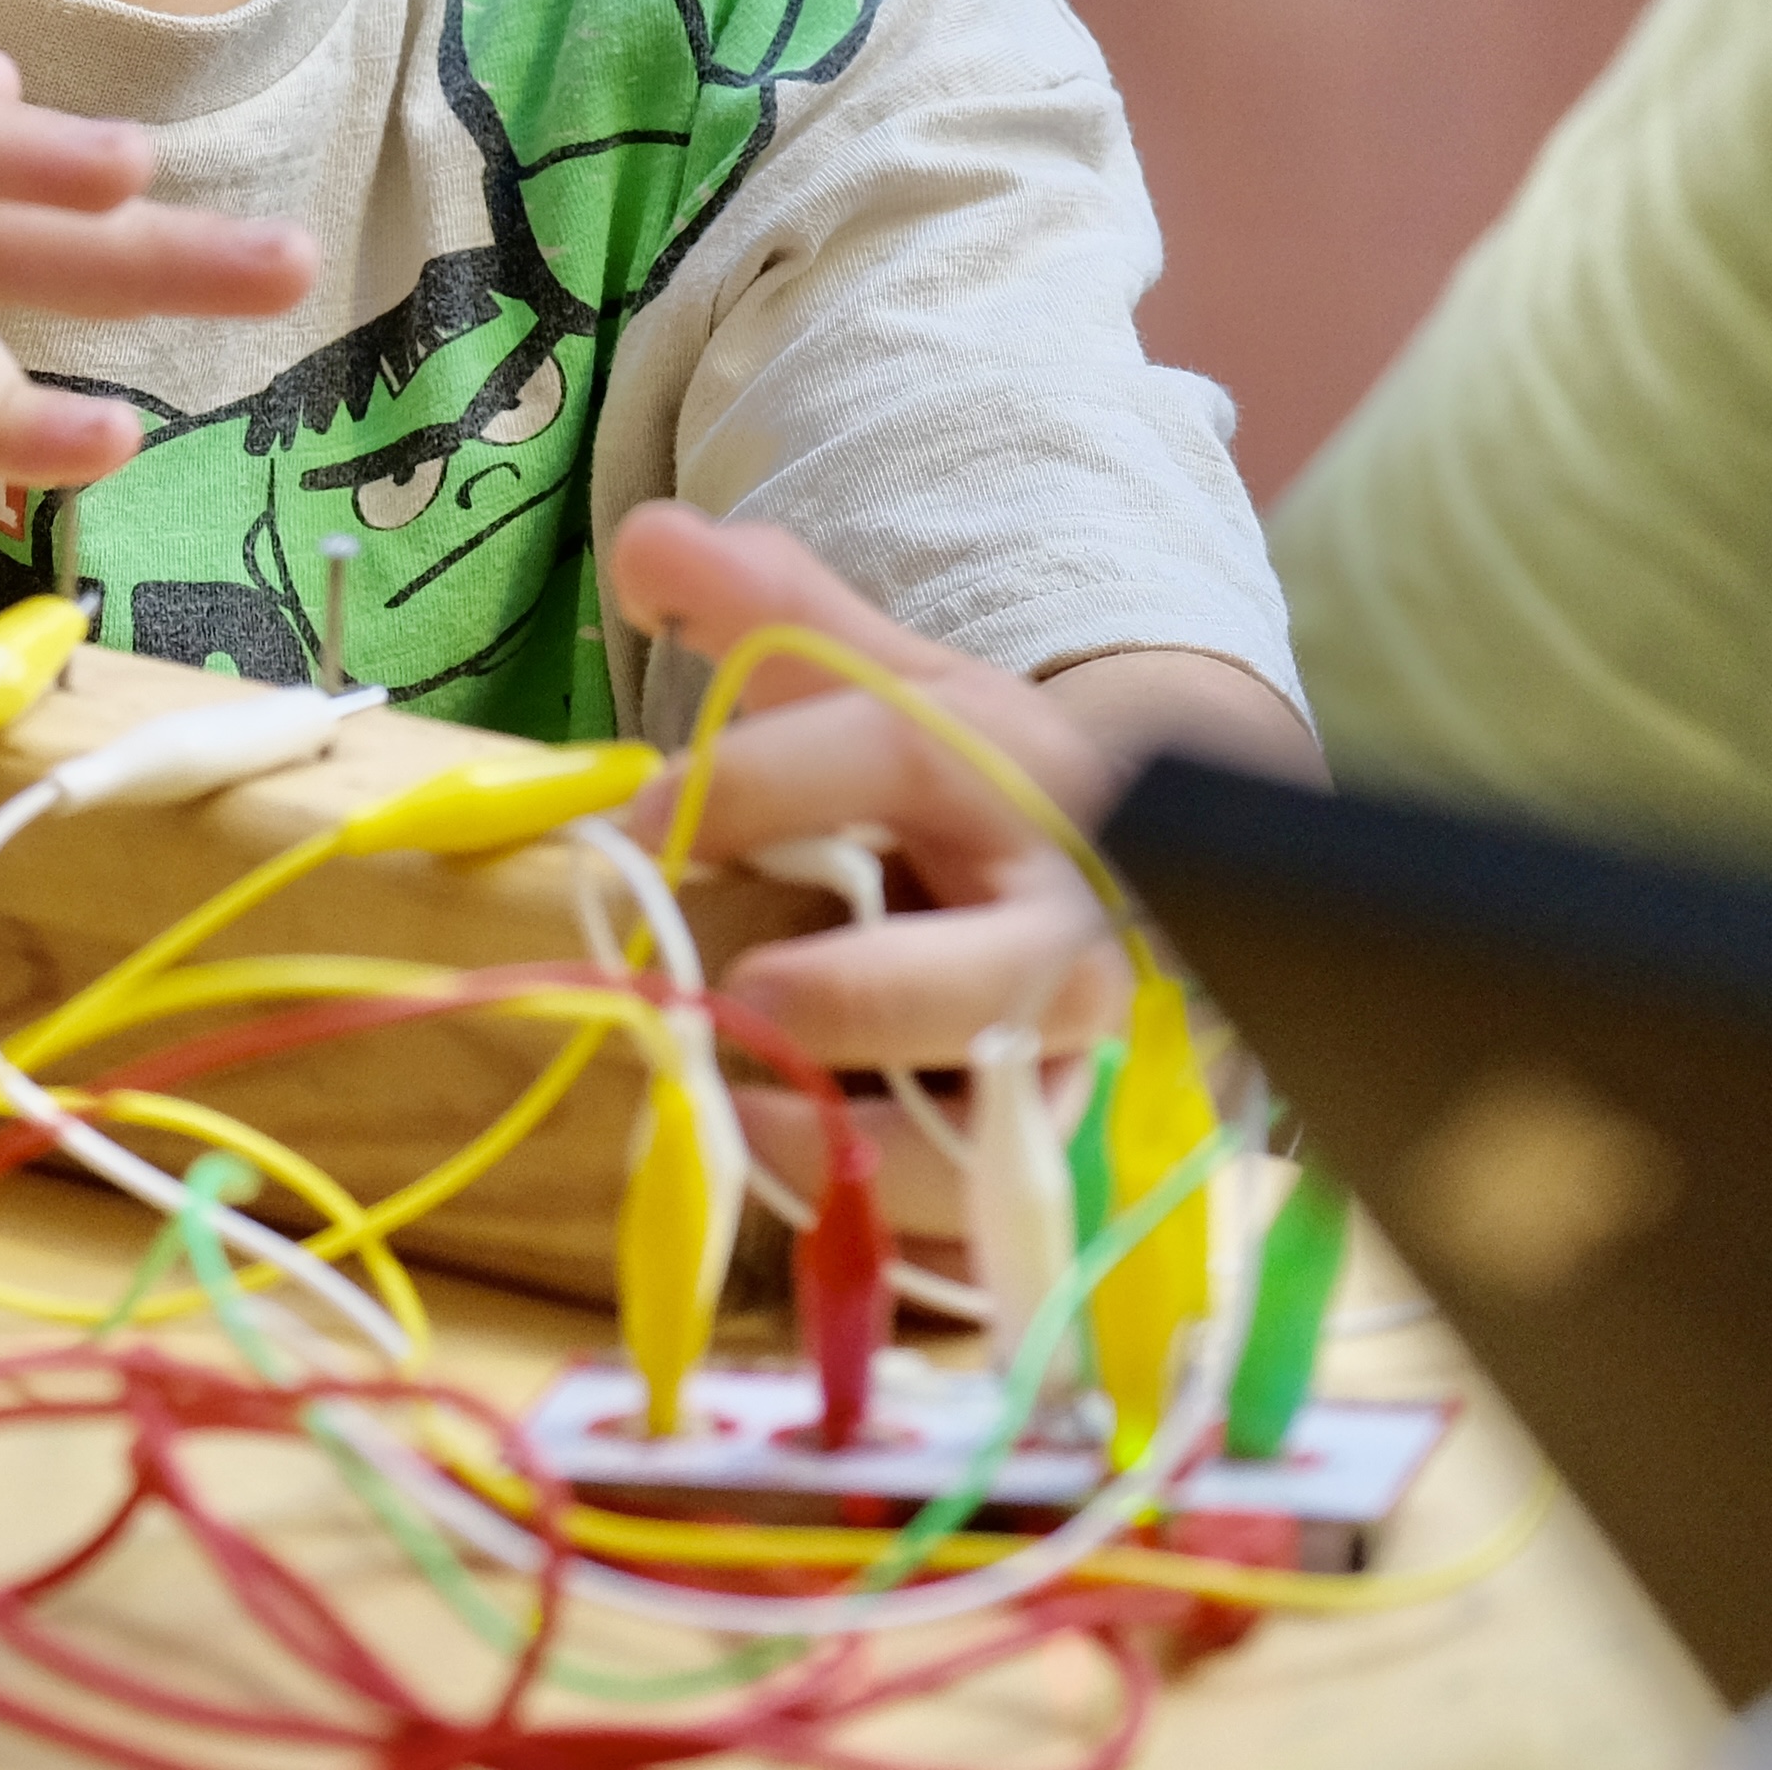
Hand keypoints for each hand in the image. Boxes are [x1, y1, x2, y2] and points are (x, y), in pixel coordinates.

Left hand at [606, 504, 1310, 1214]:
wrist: (1131, 897)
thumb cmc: (970, 790)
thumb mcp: (891, 683)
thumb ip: (776, 614)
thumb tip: (644, 543)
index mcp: (1013, 773)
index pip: (896, 748)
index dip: (762, 779)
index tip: (640, 817)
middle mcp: (1069, 922)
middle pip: (994, 971)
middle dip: (853, 993)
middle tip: (719, 992)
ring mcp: (1083, 1055)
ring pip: (1011, 1124)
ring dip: (868, 1137)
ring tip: (736, 1112)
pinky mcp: (1071, 1160)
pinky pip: (1003, 1228)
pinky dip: (904, 1227)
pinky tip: (798, 1188)